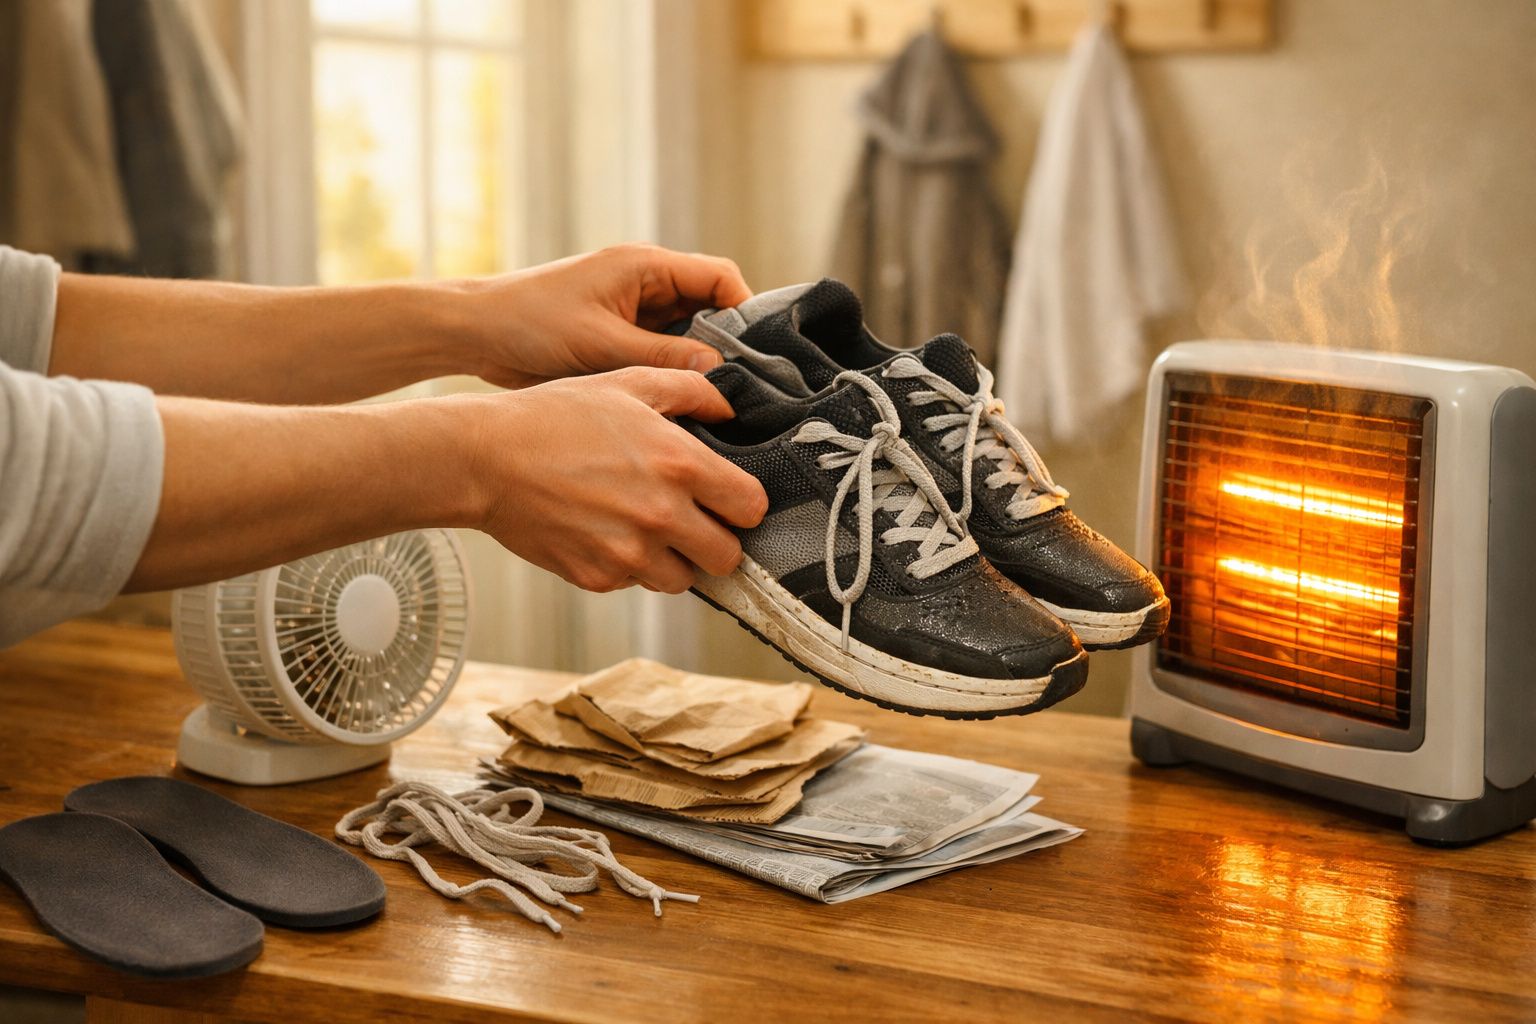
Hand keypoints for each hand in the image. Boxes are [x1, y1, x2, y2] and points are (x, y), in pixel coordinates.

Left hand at [454, 243, 750, 388]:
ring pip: (688, 335)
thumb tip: (720, 369)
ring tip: (711, 400)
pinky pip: (662, 353)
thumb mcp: (603, 342)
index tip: (753, 355)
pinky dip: (672, 374)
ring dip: (697, 363)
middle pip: (710, 308)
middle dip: (724, 344)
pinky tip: (677, 402)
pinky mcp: (619, 337)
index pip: (719, 278)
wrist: (476, 334)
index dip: (744, 312)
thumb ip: (665, 354)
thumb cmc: (529, 323)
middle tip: (737, 386)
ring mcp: (633, 312)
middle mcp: (645, 284)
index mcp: (646, 266)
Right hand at [466, 367, 767, 593]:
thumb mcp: (626, 384)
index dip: (743, 504)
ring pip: (682, 580)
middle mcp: (662, 515)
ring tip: (644, 528)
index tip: (727, 499)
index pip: (752, 508)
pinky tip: (604, 532)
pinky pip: (634, 584)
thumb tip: (729, 408)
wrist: (484, 459)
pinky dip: (627, 566)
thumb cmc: (553, 417)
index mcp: (679, 464)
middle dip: (715, 541)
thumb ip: (689, 389)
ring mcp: (629, 553)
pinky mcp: (597, 578)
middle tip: (692, 522)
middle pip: (727, 558)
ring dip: (673, 560)